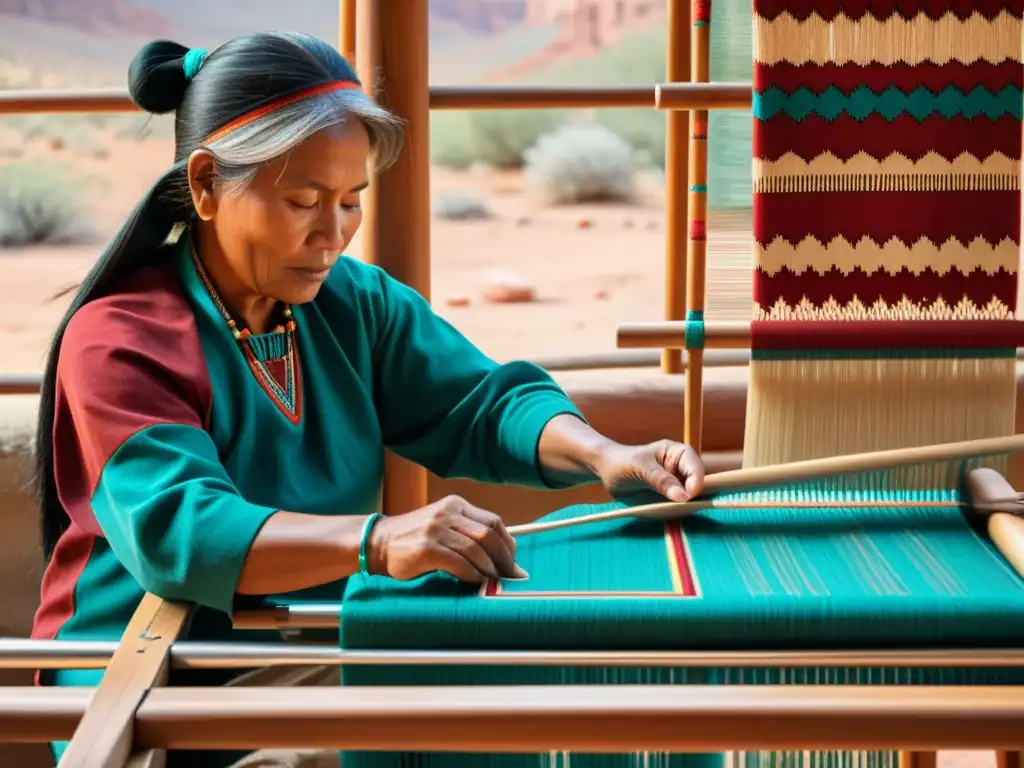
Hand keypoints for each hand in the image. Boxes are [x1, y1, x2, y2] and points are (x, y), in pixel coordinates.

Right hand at [367, 496, 526, 582]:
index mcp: (456, 505)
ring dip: (489, 569)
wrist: (378, 542)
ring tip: (494, 582)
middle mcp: (448, 513)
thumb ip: (467, 534)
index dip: (508, 544)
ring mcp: (436, 529)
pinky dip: (472, 575)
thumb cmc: (414, 539)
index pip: (493, 522)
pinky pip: (459, 563)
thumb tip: (501, 558)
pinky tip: (476, 583)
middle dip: (504, 559)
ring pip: (476, 549)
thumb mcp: (443, 526)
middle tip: (510, 576)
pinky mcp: (427, 548)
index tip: (513, 562)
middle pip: (488, 535)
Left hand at [592, 440, 703, 502]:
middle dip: (693, 499)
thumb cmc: (622, 462)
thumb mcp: (640, 468)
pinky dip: (673, 514)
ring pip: (691, 501)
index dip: (696, 483)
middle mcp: (682, 470)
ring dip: (682, 509)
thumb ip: (661, 480)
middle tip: (679, 509)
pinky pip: (678, 510)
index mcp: (678, 454)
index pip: (696, 468)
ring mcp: (677, 486)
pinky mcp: (669, 500)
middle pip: (699, 486)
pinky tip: (660, 513)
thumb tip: (683, 497)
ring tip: (664, 510)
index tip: (687, 498)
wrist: (606, 471)